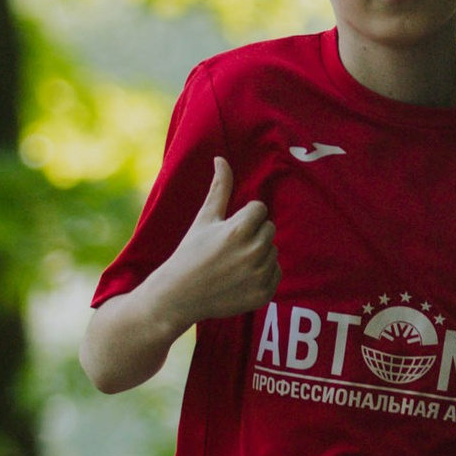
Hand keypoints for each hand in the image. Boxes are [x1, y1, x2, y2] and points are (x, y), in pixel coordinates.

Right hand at [158, 157, 279, 321]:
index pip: (260, 209)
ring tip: (233, 263)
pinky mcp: (264, 294)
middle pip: (269, 228)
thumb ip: (220, 188)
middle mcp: (254, 252)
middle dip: (252, 233)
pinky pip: (276, 272)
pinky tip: (240, 277)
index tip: (226, 230)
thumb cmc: (190, 253)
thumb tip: (222, 158)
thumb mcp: (204, 219)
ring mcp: (260, 275)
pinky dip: (263, 273)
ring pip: (273, 250)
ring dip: (258, 252)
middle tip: (229, 247)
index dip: (243, 217)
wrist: (179, 296)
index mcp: (240, 230)